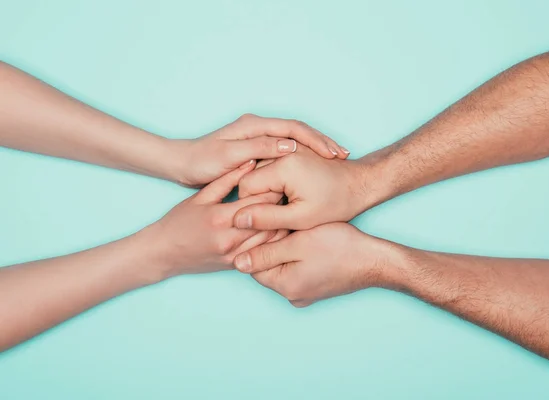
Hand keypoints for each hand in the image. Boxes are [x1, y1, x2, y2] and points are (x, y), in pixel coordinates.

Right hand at [142, 160, 286, 277]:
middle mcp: (230, 238)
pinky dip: (275, 240)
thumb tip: (251, 162)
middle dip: (283, 205)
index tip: (286, 177)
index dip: (275, 187)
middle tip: (295, 192)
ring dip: (284, 224)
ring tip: (292, 209)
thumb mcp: (201, 196)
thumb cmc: (178, 222)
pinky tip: (282, 228)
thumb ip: (227, 180)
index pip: (259, 200)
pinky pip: (263, 252)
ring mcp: (235, 254)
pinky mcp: (236, 265)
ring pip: (271, 239)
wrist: (162, 254)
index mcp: (221, 217)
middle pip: (269, 220)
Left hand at [170, 114, 348, 186]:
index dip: (316, 141)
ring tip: (336, 160)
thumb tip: (290, 145)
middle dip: (322, 142)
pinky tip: (313, 168)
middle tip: (344, 156)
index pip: (294, 128)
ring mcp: (258, 138)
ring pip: (295, 140)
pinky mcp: (257, 150)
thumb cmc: (201, 162)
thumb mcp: (229, 157)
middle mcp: (258, 128)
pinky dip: (303, 157)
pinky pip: (286, 151)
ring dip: (316, 149)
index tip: (333, 153)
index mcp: (254, 126)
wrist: (181, 164)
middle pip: (299, 131)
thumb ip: (259, 149)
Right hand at [233, 144, 369, 230]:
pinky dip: (275, 179)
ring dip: (268, 188)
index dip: (252, 206)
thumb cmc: (336, 203)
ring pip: (260, 169)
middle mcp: (283, 150)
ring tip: (287, 202)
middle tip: (281, 211)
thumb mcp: (301, 218)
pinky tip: (289, 192)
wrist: (360, 184)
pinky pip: (272, 163)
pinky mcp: (294, 148)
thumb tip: (238, 219)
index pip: (245, 186)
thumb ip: (267, 219)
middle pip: (251, 175)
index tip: (269, 217)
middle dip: (260, 196)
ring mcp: (288, 147)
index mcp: (283, 165)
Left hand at [233, 223, 390, 306]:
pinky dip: (298, 256)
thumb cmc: (340, 247)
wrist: (375, 260)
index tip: (266, 221)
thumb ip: (266, 253)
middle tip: (282, 222)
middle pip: (268, 266)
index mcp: (284, 286)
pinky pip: (298, 271)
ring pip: (283, 266)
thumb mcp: (298, 243)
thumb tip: (236, 262)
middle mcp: (293, 296)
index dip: (257, 239)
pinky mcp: (317, 288)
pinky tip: (308, 241)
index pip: (254, 263)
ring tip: (296, 229)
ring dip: (285, 248)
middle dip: (271, 244)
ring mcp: (306, 295)